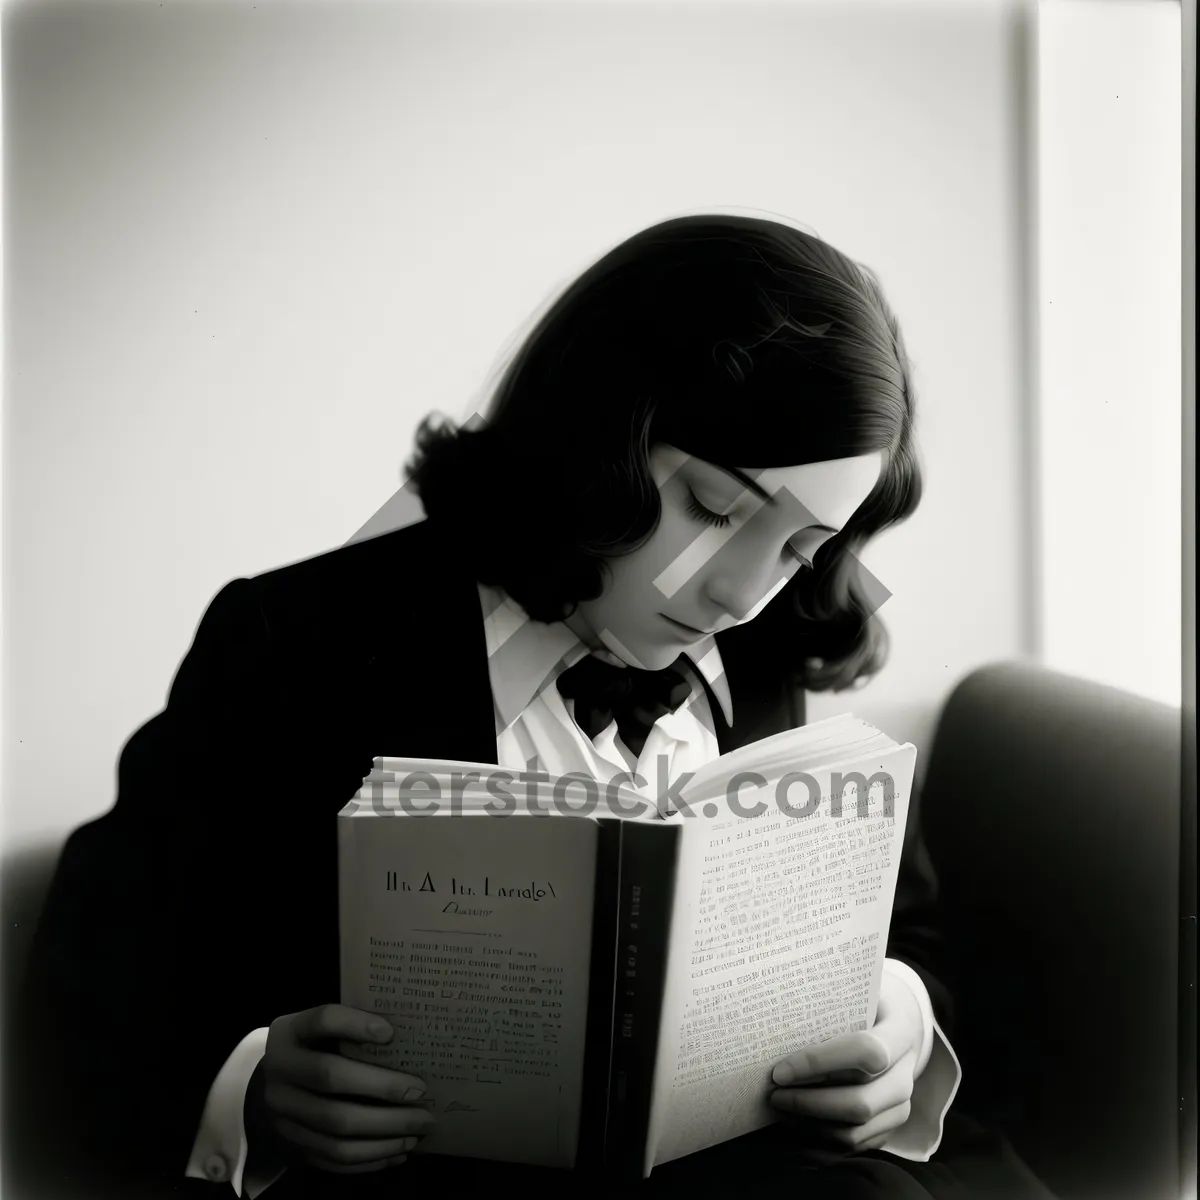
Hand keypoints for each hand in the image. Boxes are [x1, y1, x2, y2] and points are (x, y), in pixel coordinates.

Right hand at [244, 1004, 434, 1174]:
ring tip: (418, 1129)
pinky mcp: (293, 1149)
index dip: (354, 1024)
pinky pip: (334, 1159)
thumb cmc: (309, 1053)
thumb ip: (350, 1031)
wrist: (260, 1096)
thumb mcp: (318, 1033)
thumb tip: (408, 1039)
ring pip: (336, 1128)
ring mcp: (282, 1115)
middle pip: (332, 1079)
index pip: (321, 1020)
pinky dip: (372, 1157)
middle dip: (383, 1087)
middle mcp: (280, 1072)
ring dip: (385, 1131)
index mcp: (290, 1033)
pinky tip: (399, 1151)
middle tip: (421, 1093)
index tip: (391, 1032)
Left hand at [767, 971, 923, 1153]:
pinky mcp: (888, 1128)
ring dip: (809, 1124)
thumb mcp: (852, 990)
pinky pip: (853, 1145)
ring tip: (779, 1106)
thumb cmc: (863, 1003)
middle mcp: (905, 1075)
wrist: (897, 1025)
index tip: (780, 1070)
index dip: (820, 1063)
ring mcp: (900, 1107)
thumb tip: (772, 1003)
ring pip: (855, 1131)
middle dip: (808, 1103)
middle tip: (773, 1092)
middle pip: (860, 1104)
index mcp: (900, 1032)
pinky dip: (819, 1138)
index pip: (865, 1052)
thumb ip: (825, 998)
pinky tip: (794, 1121)